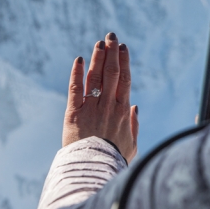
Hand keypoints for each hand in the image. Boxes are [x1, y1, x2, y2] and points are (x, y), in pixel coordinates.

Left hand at [62, 32, 138, 162]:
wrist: (93, 171)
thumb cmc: (114, 162)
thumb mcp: (131, 146)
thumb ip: (134, 125)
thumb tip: (135, 107)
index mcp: (123, 112)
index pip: (125, 80)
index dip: (123, 61)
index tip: (123, 48)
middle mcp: (109, 106)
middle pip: (112, 73)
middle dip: (111, 52)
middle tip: (111, 36)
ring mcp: (91, 108)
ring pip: (95, 77)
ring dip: (97, 58)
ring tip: (99, 43)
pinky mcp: (74, 113)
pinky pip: (75, 88)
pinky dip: (76, 73)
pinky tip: (78, 60)